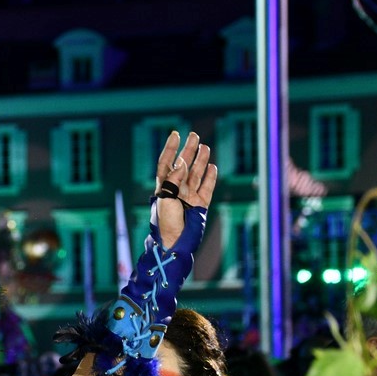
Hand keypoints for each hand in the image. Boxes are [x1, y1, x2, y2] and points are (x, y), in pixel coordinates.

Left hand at [154, 131, 217, 248]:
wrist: (175, 241)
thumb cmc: (166, 222)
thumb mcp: (166, 198)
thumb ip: (173, 180)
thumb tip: (181, 163)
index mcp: (164, 187)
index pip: (166, 163)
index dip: (170, 148)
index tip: (175, 134)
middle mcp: (176, 189)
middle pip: (183, 165)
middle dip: (188, 150)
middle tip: (194, 135)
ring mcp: (189, 197)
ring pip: (196, 174)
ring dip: (200, 161)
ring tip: (205, 147)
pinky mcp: (200, 205)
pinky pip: (207, 188)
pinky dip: (210, 177)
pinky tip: (212, 167)